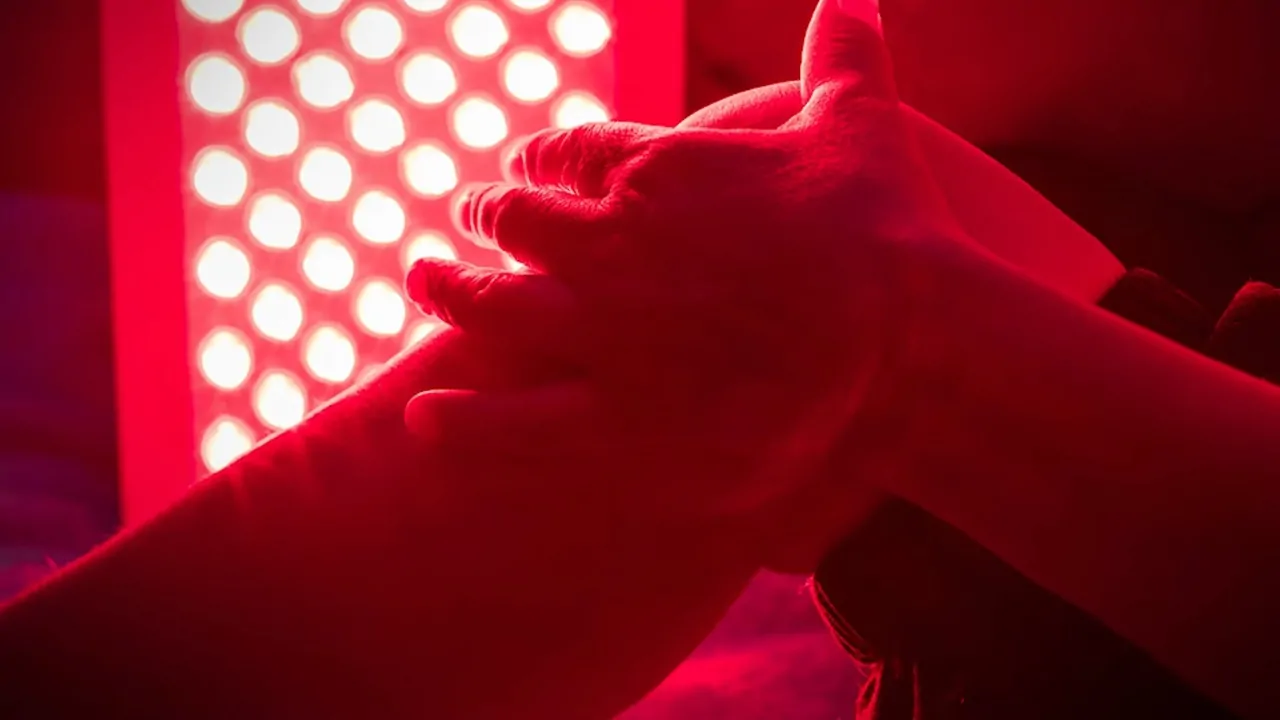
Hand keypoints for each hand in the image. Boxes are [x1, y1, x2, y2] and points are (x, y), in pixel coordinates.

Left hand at [403, 0, 967, 531]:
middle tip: (460, 220)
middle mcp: (607, 245)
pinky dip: (459, 418)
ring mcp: (600, 333)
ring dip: (447, 292)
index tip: (522, 166)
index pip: (566, 154)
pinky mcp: (611, 420)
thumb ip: (842, 54)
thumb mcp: (860, 121)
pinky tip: (424, 415)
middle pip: (514, 222)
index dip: (537, 160)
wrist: (907, 343)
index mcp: (654, 170)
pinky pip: (509, 422)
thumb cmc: (885, 231)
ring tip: (418, 283)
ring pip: (492, 306)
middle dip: (483, 217)